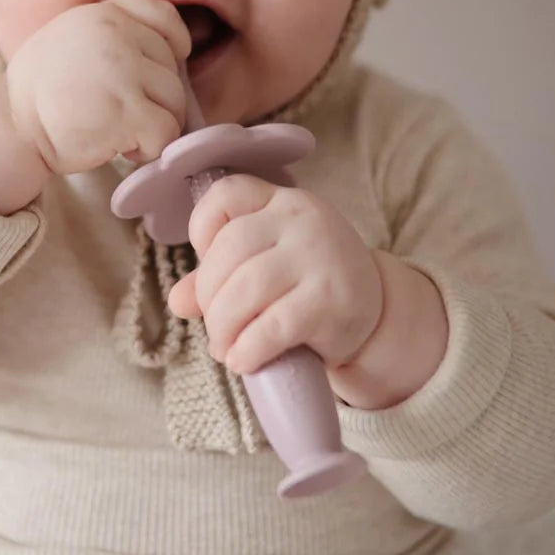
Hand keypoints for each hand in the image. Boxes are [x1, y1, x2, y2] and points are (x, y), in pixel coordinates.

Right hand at [5, 0, 190, 176]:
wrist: (5, 126)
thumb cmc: (39, 95)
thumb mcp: (69, 42)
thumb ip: (111, 39)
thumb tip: (169, 59)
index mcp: (102, 15)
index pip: (161, 14)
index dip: (171, 44)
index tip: (156, 69)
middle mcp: (116, 34)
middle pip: (172, 67)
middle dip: (153, 97)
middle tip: (116, 114)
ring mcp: (124, 71)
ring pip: (174, 101)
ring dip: (152, 125)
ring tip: (116, 131)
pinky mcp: (127, 111)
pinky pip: (165, 133)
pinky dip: (147, 149)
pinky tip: (119, 149)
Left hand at [166, 174, 384, 377]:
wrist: (376, 309)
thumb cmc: (307, 282)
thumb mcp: (265, 264)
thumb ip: (218, 275)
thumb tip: (177, 301)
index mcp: (282, 202)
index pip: (227, 193)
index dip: (201, 227)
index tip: (206, 261)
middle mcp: (303, 221)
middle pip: (229, 249)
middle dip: (209, 295)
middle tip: (215, 326)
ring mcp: (320, 258)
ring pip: (246, 288)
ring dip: (223, 327)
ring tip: (224, 348)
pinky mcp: (332, 302)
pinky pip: (274, 326)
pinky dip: (249, 348)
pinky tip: (243, 360)